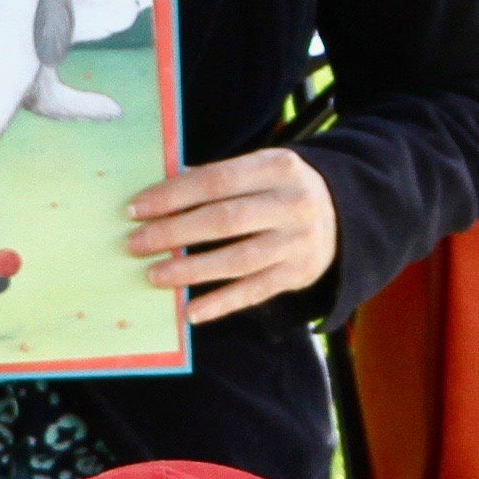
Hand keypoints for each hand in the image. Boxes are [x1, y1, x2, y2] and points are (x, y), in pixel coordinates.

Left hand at [128, 149, 338, 324]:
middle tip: (135, 244)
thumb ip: (217, 179)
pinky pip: (254, 292)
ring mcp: (299, 242)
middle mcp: (293, 203)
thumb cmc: (279, 189)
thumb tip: (158, 196)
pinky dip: (220, 303)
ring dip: (191, 270)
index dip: (173, 195)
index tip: (136, 210)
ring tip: (154, 276)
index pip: (216, 181)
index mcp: (278, 167)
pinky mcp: (299, 274)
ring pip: (237, 260)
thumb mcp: (259, 170)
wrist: (342, 215)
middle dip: (174, 233)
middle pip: (225, 220)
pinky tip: (189, 311)